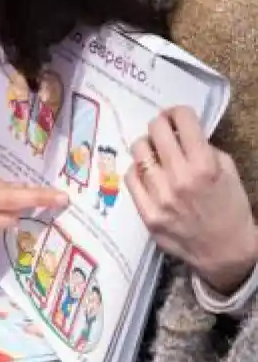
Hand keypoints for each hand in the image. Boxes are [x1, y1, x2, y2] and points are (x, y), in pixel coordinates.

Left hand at [128, 107, 257, 294]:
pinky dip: (138, 170)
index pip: (182, 121)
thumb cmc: (230, 207)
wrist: (224, 249)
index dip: (177, 112)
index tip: (176, 115)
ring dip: (146, 146)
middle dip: (159, 124)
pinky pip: (130, 178)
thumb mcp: (228, 171)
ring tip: (153, 152)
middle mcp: (179, 178)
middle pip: (155, 131)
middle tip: (162, 129)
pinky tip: (146, 173)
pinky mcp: (147, 213)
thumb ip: (205, 148)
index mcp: (205, 165)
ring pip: (138, 152)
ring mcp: (160, 197)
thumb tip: (180, 131)